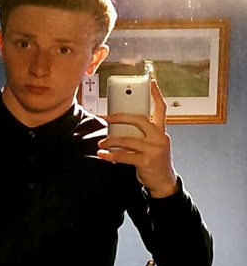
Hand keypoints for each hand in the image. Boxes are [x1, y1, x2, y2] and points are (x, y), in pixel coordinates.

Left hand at [97, 80, 177, 197]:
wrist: (164, 183)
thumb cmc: (154, 160)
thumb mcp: (153, 144)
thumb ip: (142, 133)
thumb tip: (119, 124)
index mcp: (161, 131)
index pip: (161, 109)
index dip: (156, 94)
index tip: (151, 82)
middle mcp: (160, 138)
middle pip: (139, 120)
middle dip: (121, 117)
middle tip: (107, 117)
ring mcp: (154, 150)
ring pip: (127, 139)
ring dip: (110, 141)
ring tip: (101, 143)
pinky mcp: (146, 162)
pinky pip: (123, 156)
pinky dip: (110, 155)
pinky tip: (102, 155)